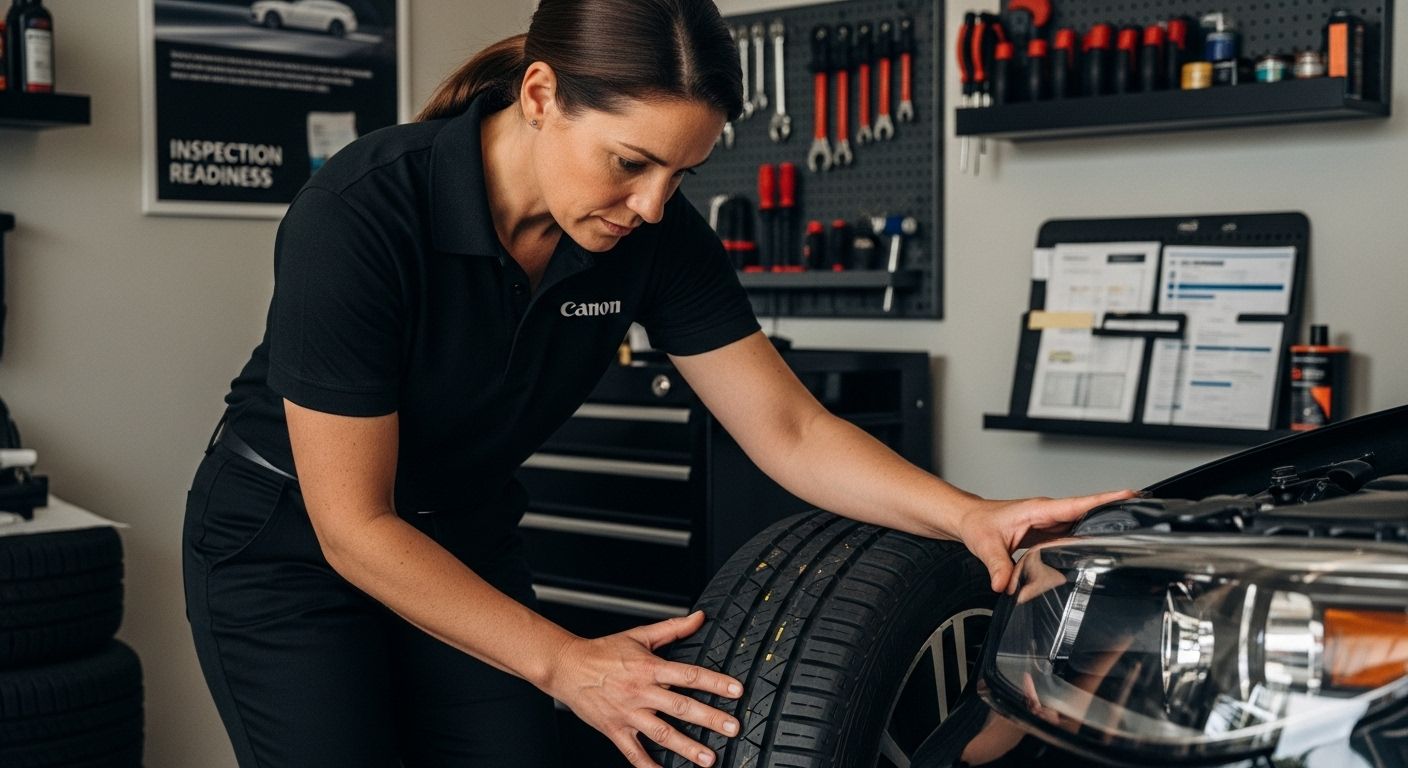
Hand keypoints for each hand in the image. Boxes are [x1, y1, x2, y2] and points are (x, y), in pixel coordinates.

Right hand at [545, 610, 742, 767]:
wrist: (567, 667)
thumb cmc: (603, 651)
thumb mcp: (640, 635)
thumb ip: (673, 628)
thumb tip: (699, 617)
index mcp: (649, 668)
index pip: (689, 675)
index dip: (715, 682)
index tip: (736, 691)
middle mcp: (641, 692)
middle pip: (681, 707)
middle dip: (709, 719)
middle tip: (732, 728)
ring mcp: (628, 714)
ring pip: (662, 733)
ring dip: (687, 747)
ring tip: (709, 758)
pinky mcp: (615, 730)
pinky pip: (634, 753)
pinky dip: (649, 767)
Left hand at [955, 489, 1134, 591]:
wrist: (969, 520)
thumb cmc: (978, 524)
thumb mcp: (986, 545)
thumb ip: (998, 566)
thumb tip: (1005, 585)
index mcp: (1039, 510)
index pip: (1078, 504)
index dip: (1105, 500)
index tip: (1130, 494)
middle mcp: (1049, 514)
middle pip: (1088, 512)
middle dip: (1116, 511)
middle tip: (1146, 511)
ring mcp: (1050, 523)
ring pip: (1082, 523)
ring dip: (1104, 525)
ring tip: (1133, 530)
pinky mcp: (1048, 532)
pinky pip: (1072, 534)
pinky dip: (1088, 538)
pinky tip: (1102, 546)